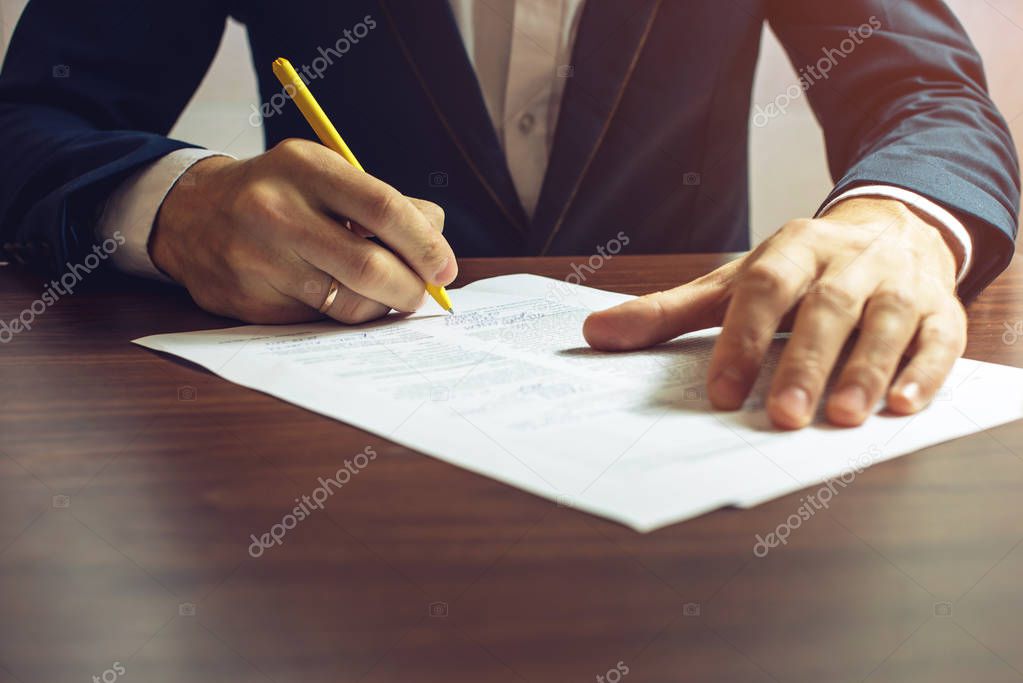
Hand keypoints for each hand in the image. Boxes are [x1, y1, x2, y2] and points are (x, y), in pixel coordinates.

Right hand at [150, 139, 456, 323]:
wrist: (191, 216)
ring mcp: (258, 259)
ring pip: (348, 302)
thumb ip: (385, 201)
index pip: (384, 208)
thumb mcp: (325, 175)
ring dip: (381, 306)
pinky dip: (344, 314)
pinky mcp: (249, 301)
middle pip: (369, 266)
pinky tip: (342, 297)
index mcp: (304, 167)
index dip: (425, 245)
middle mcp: (276, 211)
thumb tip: (437, 239)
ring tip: (385, 294)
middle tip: (423, 294)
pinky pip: (318, 320)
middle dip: (410, 288)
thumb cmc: (278, 194)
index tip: (445, 268)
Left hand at [583, 198, 966, 428]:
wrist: (894, 229)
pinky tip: (902, 406)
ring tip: (841, 418)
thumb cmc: (802, 269)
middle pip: (828, 308)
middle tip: (780, 416)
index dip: (743, 338)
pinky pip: (939, 339)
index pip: (766, 289)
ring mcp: (899, 284)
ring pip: (886, 323)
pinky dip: (923, 372)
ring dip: (865, 370)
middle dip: (804, 362)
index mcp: (793, 249)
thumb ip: (671, 311)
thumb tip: (595, 334)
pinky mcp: (942, 310)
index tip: (721, 390)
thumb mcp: (735, 281)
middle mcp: (849, 262)